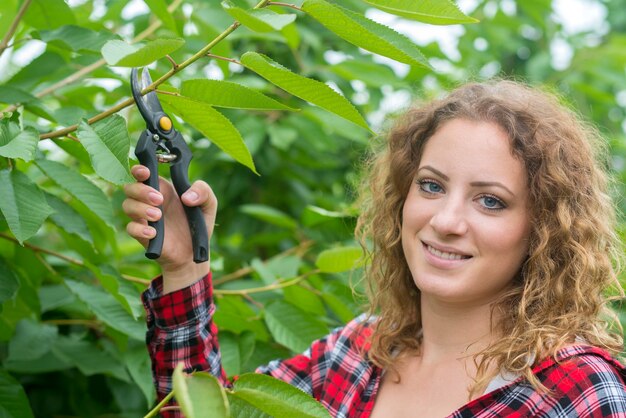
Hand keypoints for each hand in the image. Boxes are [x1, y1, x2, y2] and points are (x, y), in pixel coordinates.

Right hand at [123, 165, 216, 291]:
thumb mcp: (209, 205)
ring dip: (141, 208)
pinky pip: (130, 228)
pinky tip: (153, 233)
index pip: (143, 173)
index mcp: (164, 189)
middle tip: (160, 200)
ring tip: (158, 216)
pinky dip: (140, 229)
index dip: (139, 169)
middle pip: (130, 187)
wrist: (193, 253)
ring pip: (127, 205)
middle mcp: (150, 201)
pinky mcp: (142, 235)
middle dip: (141, 190)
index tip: (145, 172)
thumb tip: (186, 197)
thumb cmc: (198, 225)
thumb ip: (203, 191)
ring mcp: (143, 218)